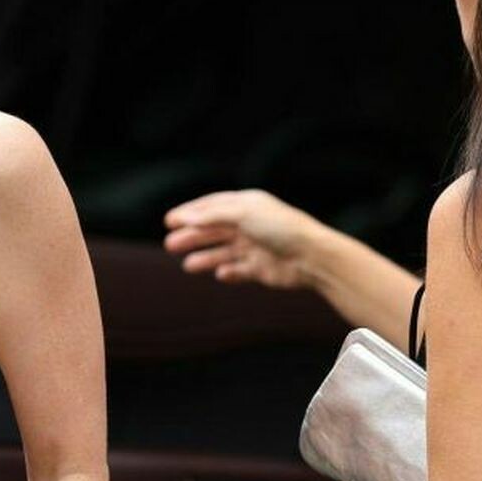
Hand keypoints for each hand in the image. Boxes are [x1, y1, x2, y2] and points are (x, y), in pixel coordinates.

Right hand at [162, 188, 322, 289]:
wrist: (312, 257)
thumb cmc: (280, 228)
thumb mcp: (242, 214)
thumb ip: (211, 216)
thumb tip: (184, 218)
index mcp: (247, 205)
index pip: (212, 206)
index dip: (190, 212)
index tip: (169, 221)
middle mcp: (250, 225)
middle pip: (214, 230)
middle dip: (192, 236)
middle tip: (170, 244)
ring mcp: (255, 247)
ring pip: (222, 252)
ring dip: (205, 258)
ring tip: (188, 266)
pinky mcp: (261, 268)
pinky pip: (238, 270)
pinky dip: (228, 273)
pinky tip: (222, 274)